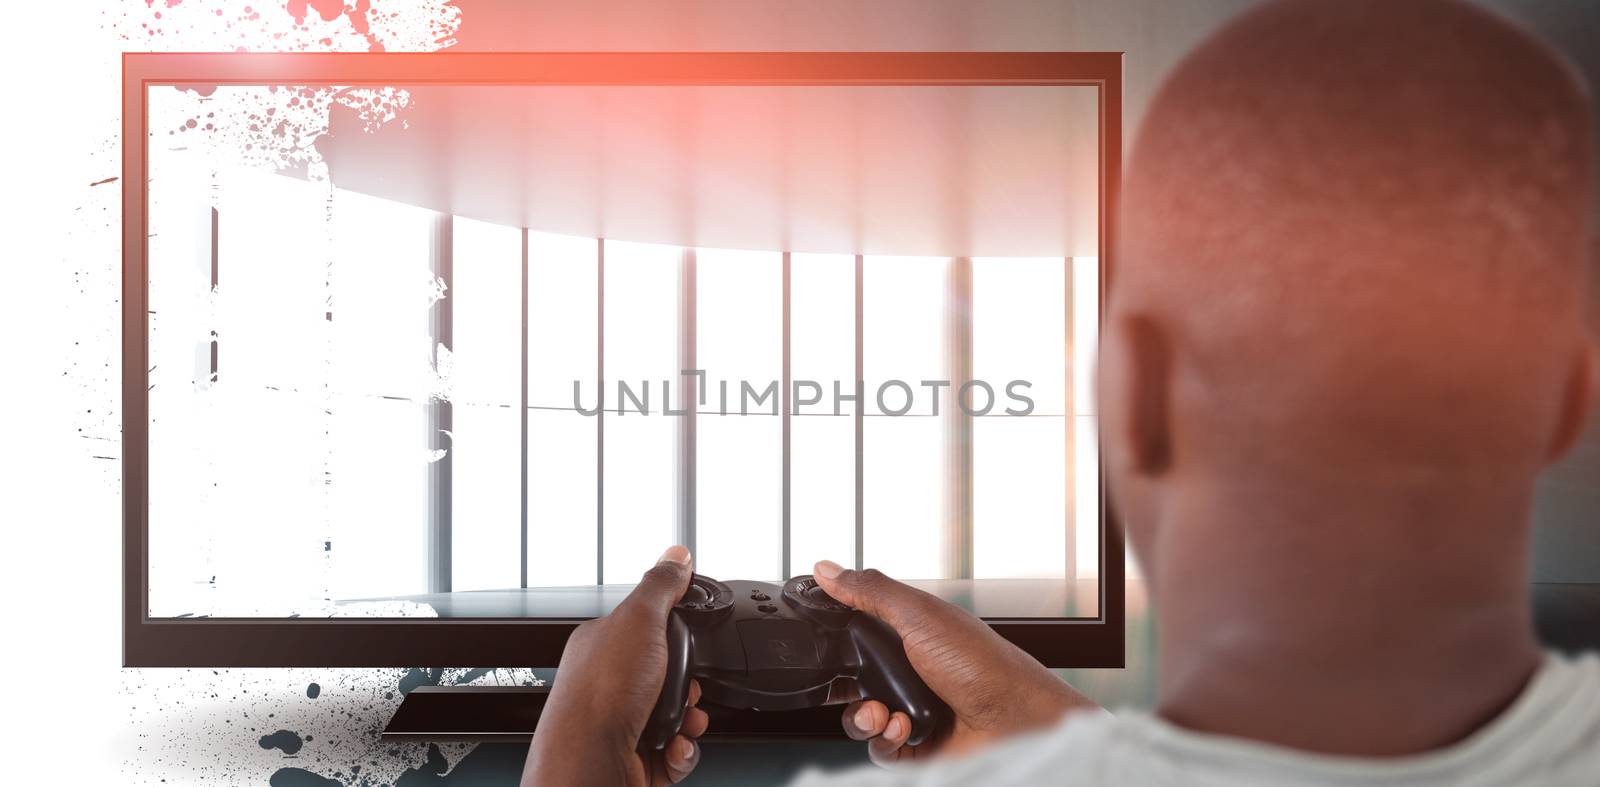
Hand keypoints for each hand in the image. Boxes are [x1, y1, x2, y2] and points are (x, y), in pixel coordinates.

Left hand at [521, 546, 708, 786]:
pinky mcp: (638, 757)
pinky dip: (684, 749)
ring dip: (691, 719)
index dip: (674, 635)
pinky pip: (676, 751)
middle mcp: (610, 686)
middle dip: (689, 684)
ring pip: (677, 714)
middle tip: (687, 686)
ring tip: (685, 720)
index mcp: (603, 647)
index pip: (647, 629)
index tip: (689, 638)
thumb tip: (676, 556)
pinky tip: (675, 745)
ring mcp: (623, 724)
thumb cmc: (599, 697)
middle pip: (668, 675)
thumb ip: (660, 587)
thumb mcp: (639, 620)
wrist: (590, 765)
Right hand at [814, 560, 1100, 765]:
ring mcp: (911, 709)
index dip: (836, 641)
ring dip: (863, 717)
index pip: (857, 634)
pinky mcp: (915, 745)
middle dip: (841, 687)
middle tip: (846, 685)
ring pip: (861, 718)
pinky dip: (884, 739)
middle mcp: (908, 672)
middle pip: (851, 680)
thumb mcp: (919, 615)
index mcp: (908, 634)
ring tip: (883, 713)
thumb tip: (828, 569)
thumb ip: (870, 591)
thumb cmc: (982, 663)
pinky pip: (879, 747)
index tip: (817, 644)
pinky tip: (902, 728)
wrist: (1015, 720)